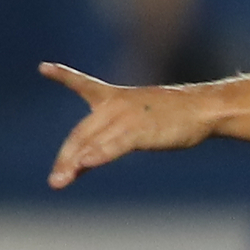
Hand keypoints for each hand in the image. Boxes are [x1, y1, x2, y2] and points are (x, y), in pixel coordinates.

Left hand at [42, 64, 213, 186]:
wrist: (204, 109)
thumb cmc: (178, 116)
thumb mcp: (143, 119)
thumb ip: (117, 134)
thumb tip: (99, 154)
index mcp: (115, 96)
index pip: (83, 85)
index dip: (64, 76)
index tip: (45, 67)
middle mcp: (115, 106)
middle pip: (81, 133)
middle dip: (66, 158)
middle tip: (54, 180)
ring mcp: (126, 118)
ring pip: (92, 142)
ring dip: (75, 163)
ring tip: (59, 181)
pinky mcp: (139, 131)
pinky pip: (113, 145)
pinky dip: (98, 155)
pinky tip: (85, 165)